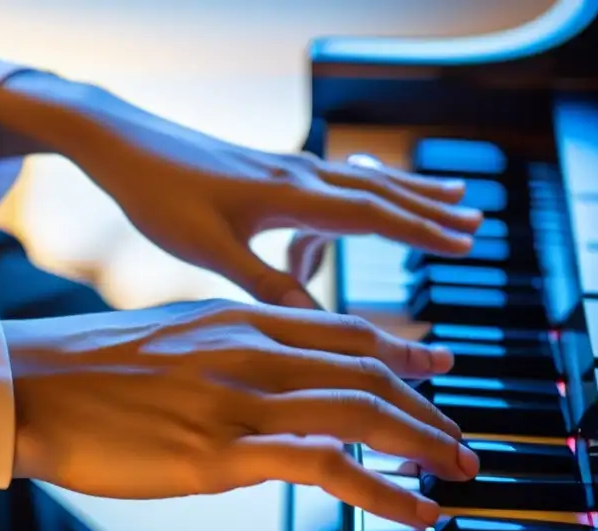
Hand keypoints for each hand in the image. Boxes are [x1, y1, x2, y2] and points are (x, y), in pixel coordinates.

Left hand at [0, 74, 481, 307]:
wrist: (120, 141)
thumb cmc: (159, 195)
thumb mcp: (210, 249)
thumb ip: (265, 282)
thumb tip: (314, 321)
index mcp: (290, 196)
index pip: (373, 214)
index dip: (423, 229)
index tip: (466, 242)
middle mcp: (298, 175)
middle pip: (380, 191)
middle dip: (430, 207)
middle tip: (476, 219)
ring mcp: (287, 168)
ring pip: (363, 180)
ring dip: (407, 191)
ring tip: (448, 194)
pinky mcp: (271, 170)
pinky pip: (335, 179)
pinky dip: (366, 187)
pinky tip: (364, 192)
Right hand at [3, 300, 478, 526]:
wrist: (26, 385)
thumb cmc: (93, 367)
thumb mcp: (178, 336)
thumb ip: (236, 350)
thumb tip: (275, 380)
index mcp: (243, 319)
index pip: (347, 330)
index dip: (403, 350)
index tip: (439, 365)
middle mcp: (254, 350)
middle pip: (368, 371)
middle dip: (427, 407)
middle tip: (461, 441)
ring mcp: (241, 400)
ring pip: (360, 412)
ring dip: (422, 443)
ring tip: (456, 472)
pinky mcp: (222, 453)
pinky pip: (326, 468)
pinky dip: (382, 489)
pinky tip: (412, 509)